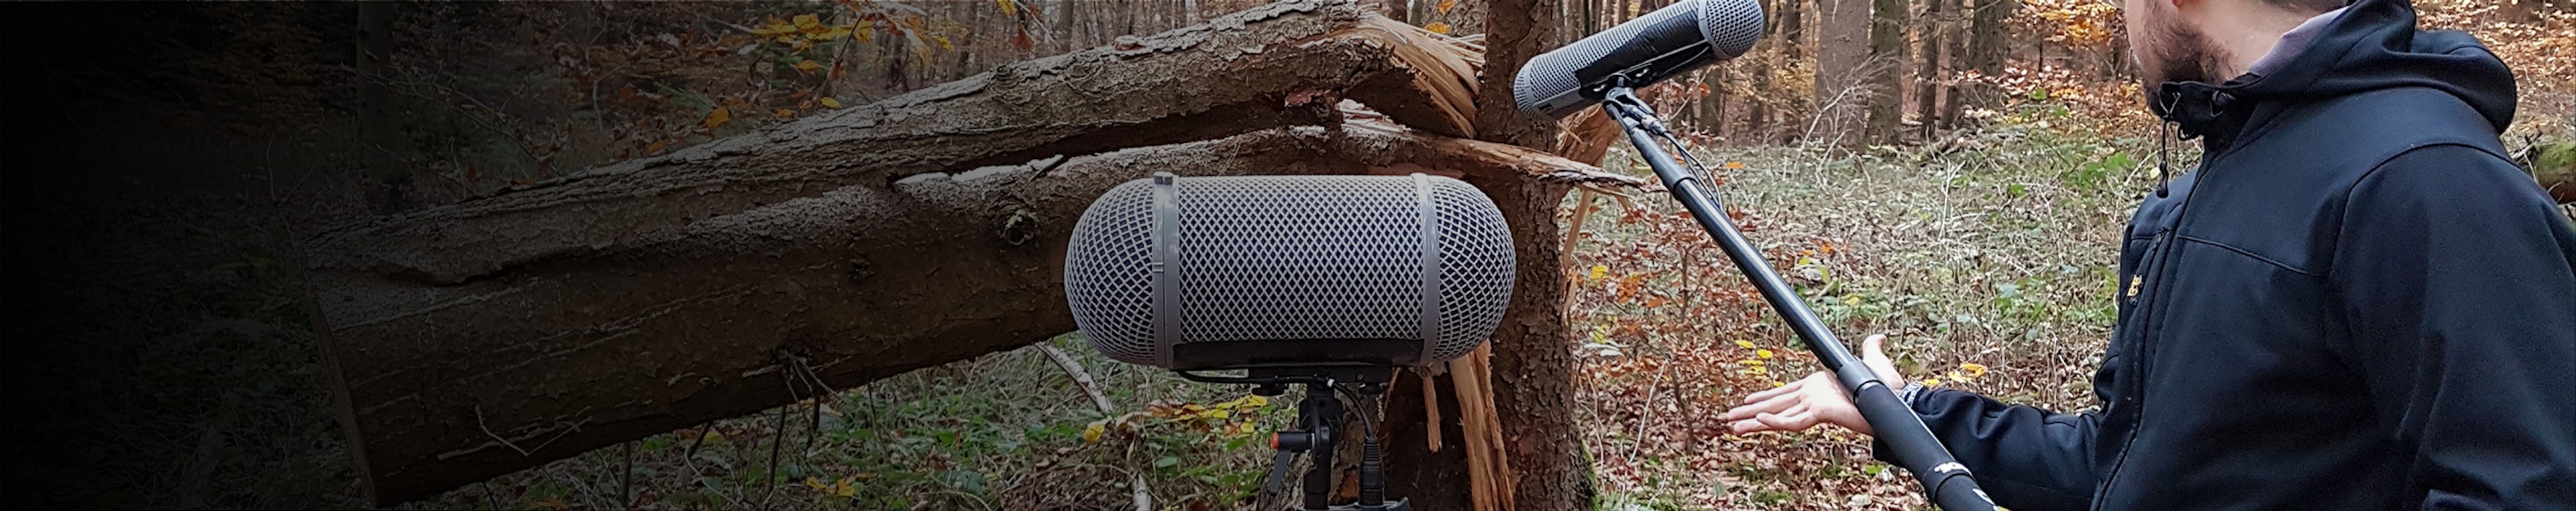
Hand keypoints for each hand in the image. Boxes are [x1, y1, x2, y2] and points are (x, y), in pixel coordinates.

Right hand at [1719, 334, 1904, 435]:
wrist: (1898, 405)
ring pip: (1777, 416)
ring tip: (1732, 426)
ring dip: (1753, 421)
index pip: (1784, 393)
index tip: (1748, 399)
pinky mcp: (1819, 415)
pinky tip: (1758, 421)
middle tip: (1727, 419)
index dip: (1765, 396)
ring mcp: (1814, 408)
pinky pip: (1792, 421)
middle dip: (1749, 413)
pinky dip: (1774, 421)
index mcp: (1817, 388)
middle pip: (1773, 406)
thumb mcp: (1874, 361)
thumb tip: (1878, 338)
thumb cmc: (1888, 389)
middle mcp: (1812, 398)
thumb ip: (1871, 349)